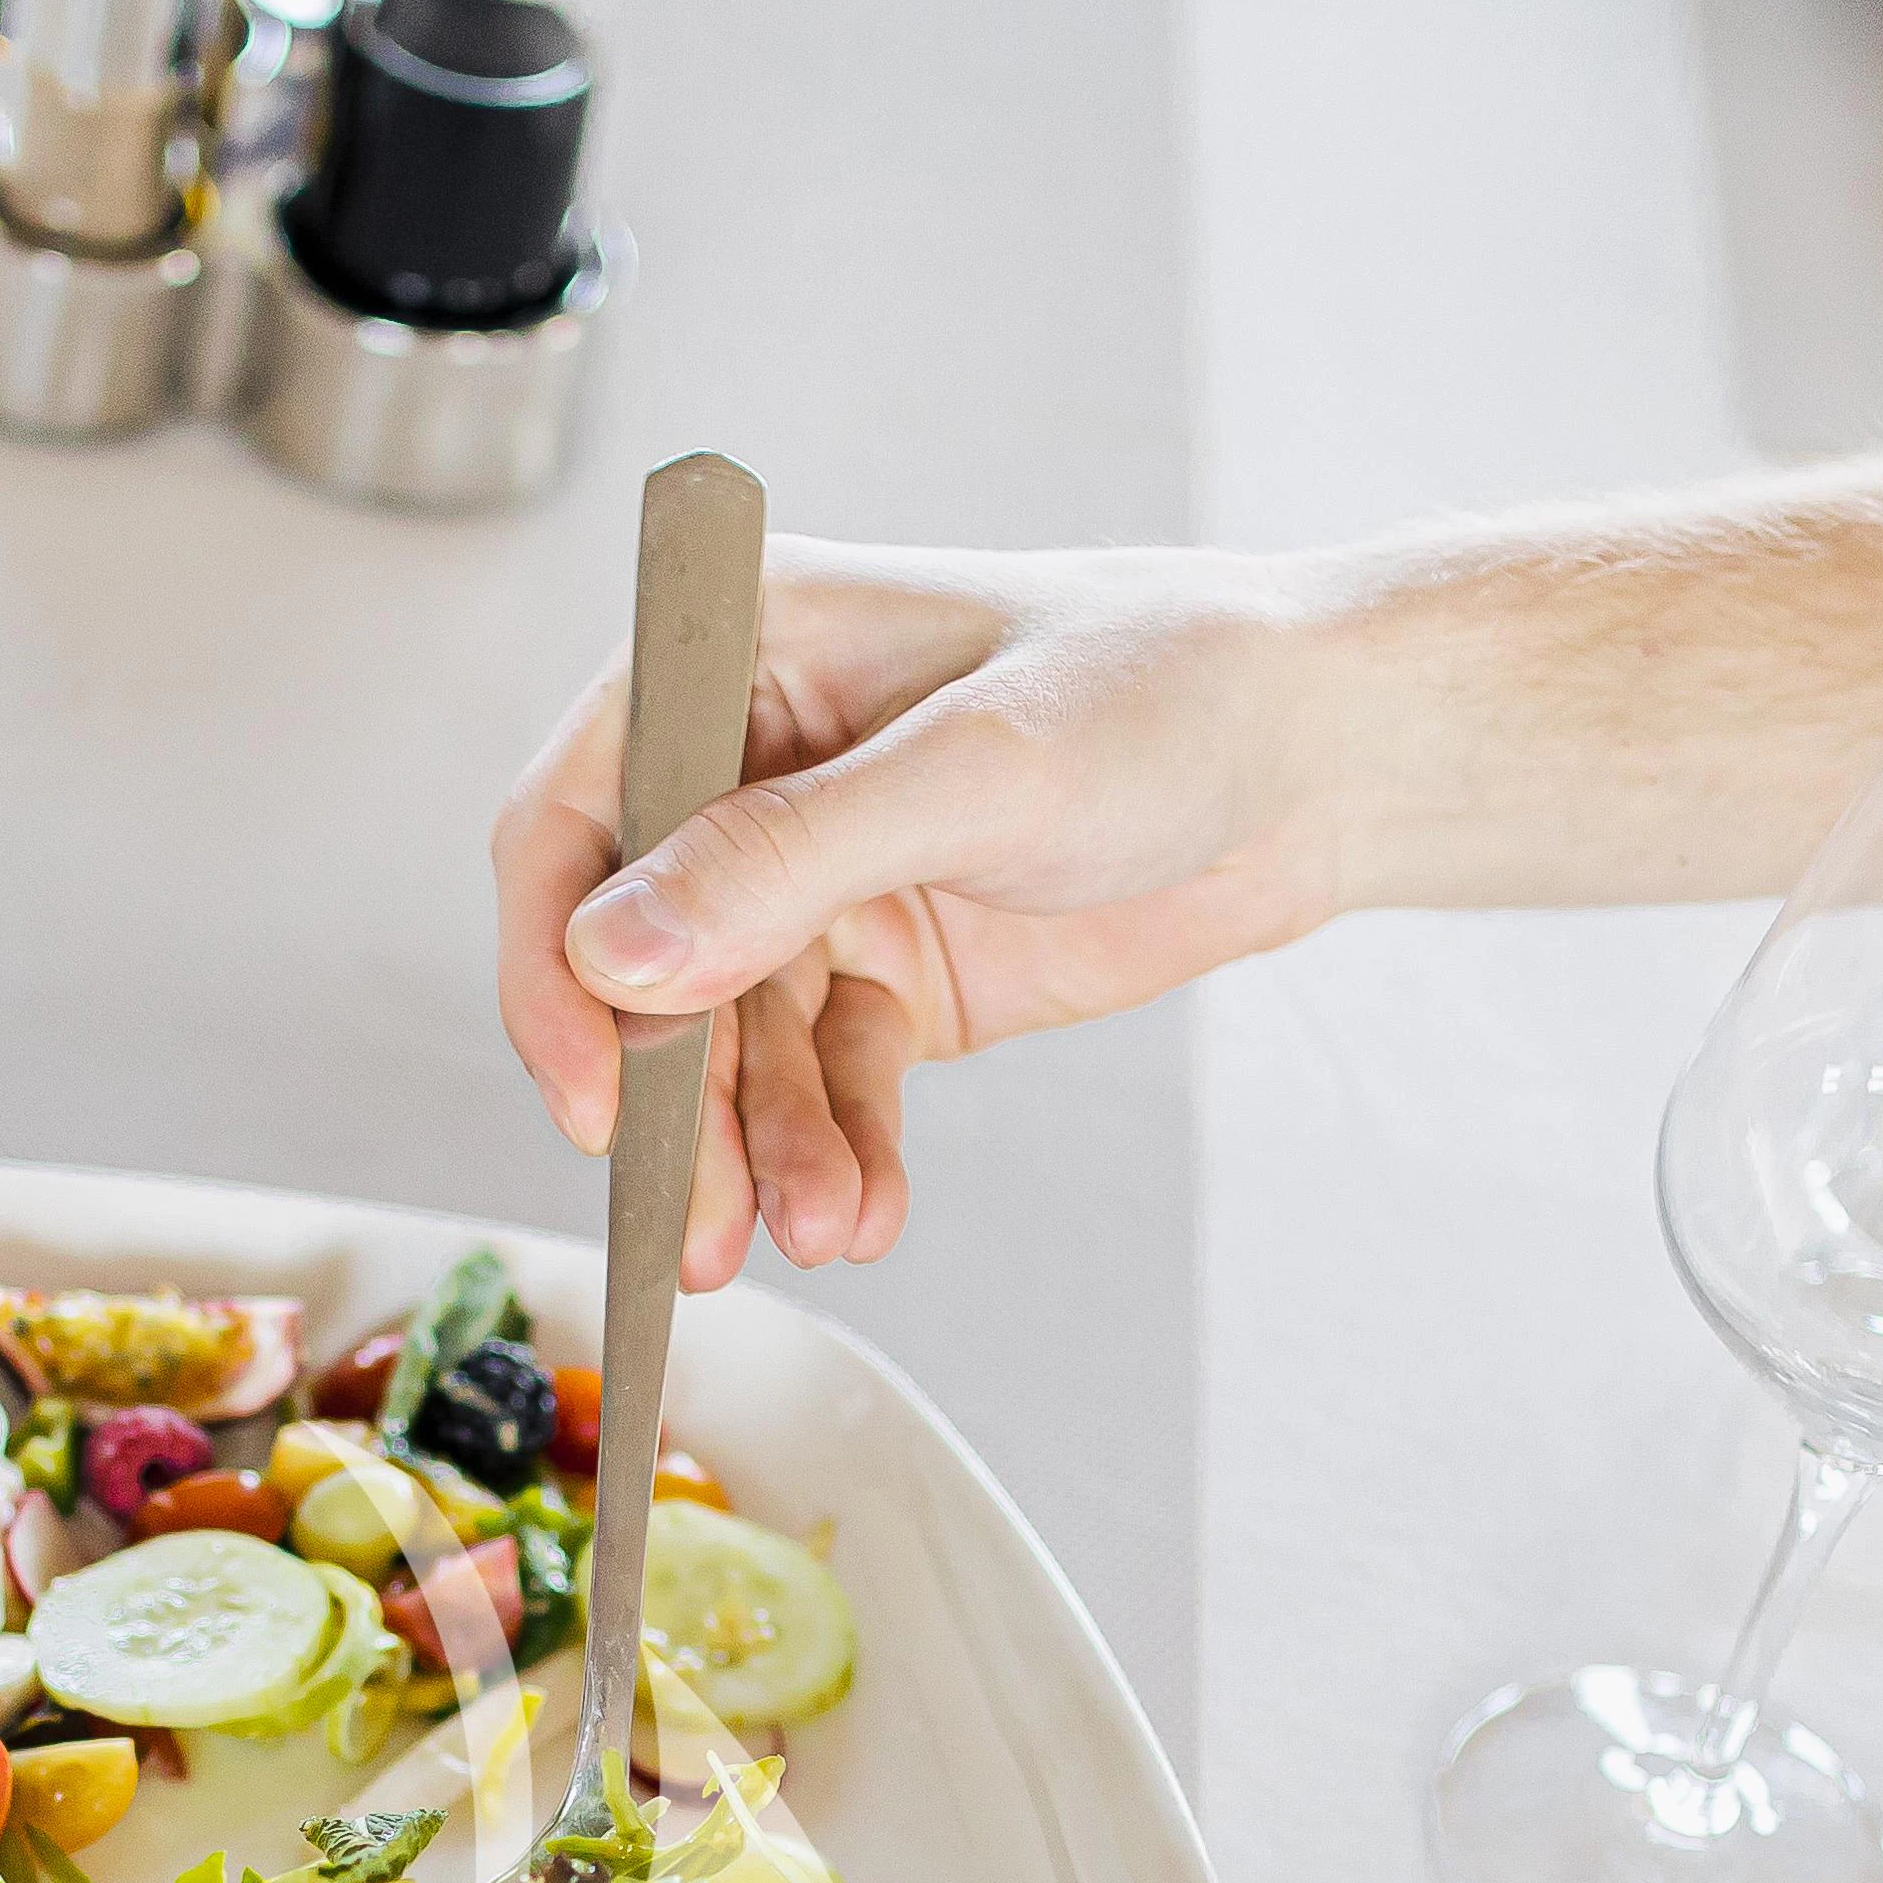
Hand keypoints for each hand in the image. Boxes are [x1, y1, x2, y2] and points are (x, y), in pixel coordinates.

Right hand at [489, 541, 1354, 1282]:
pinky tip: (862, 1210)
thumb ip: (787, 858)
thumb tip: (612, 956)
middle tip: (698, 1222)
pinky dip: (838, 1151)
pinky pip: (827, 1082)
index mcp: (733, 655)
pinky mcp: (886, 972)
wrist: (1323, 760)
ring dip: (763, 1148)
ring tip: (813, 1227)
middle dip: (674, 1101)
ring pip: (732, 1046)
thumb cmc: (1169, 689)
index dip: (560, 964)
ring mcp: (815, 881)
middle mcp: (748, 769)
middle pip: (642, 963)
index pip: (574, 817)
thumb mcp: (978, 768)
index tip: (598, 1097)